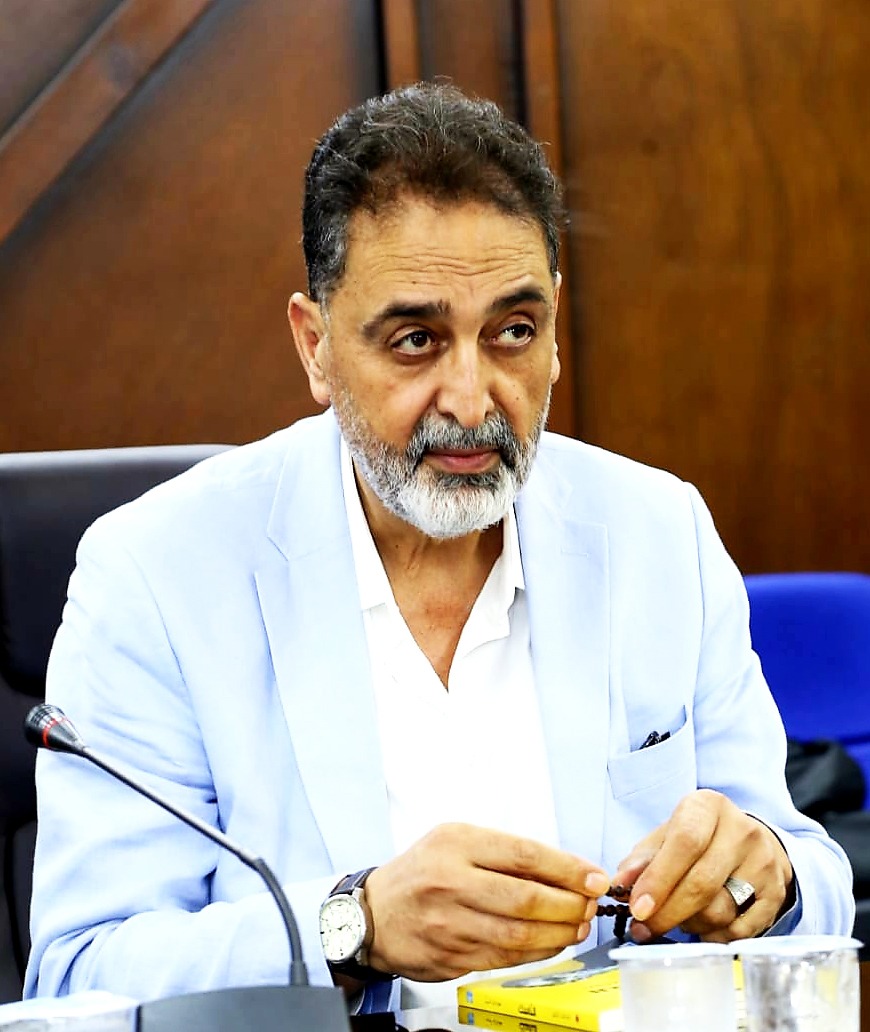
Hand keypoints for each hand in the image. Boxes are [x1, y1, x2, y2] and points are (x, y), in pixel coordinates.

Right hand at [363, 823, 608, 981]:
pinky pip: (506, 958)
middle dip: (569, 905)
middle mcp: (451, 880)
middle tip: (589, 906)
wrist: (374, 914)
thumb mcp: (455, 842)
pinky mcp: (451, 956)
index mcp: (456, 843)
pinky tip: (551, 944)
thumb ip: (503, 853)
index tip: (593, 877)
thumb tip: (564, 870)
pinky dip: (537, 953)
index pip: (523, 854)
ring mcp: (450, 922)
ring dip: (559, 934)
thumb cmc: (422, 872)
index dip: (566, 869)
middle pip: (526, 899)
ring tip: (577, 926)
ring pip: (519, 934)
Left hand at [610, 790, 794, 941]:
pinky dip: (713, 936)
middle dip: (667, 912)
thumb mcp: (667, 834)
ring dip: (689, 924)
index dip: (659, 878)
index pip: (685, 842)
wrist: (750, 840)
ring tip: (676, 918)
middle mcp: (742, 830)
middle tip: (644, 928)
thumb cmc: (699, 838)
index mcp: (708, 807)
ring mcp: (764, 862)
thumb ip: (642, 858)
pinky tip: (701, 927)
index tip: (638, 907)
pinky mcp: (776, 892)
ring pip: (720, 910)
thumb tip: (621, 885)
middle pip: (702, 882)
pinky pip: (740, 931)